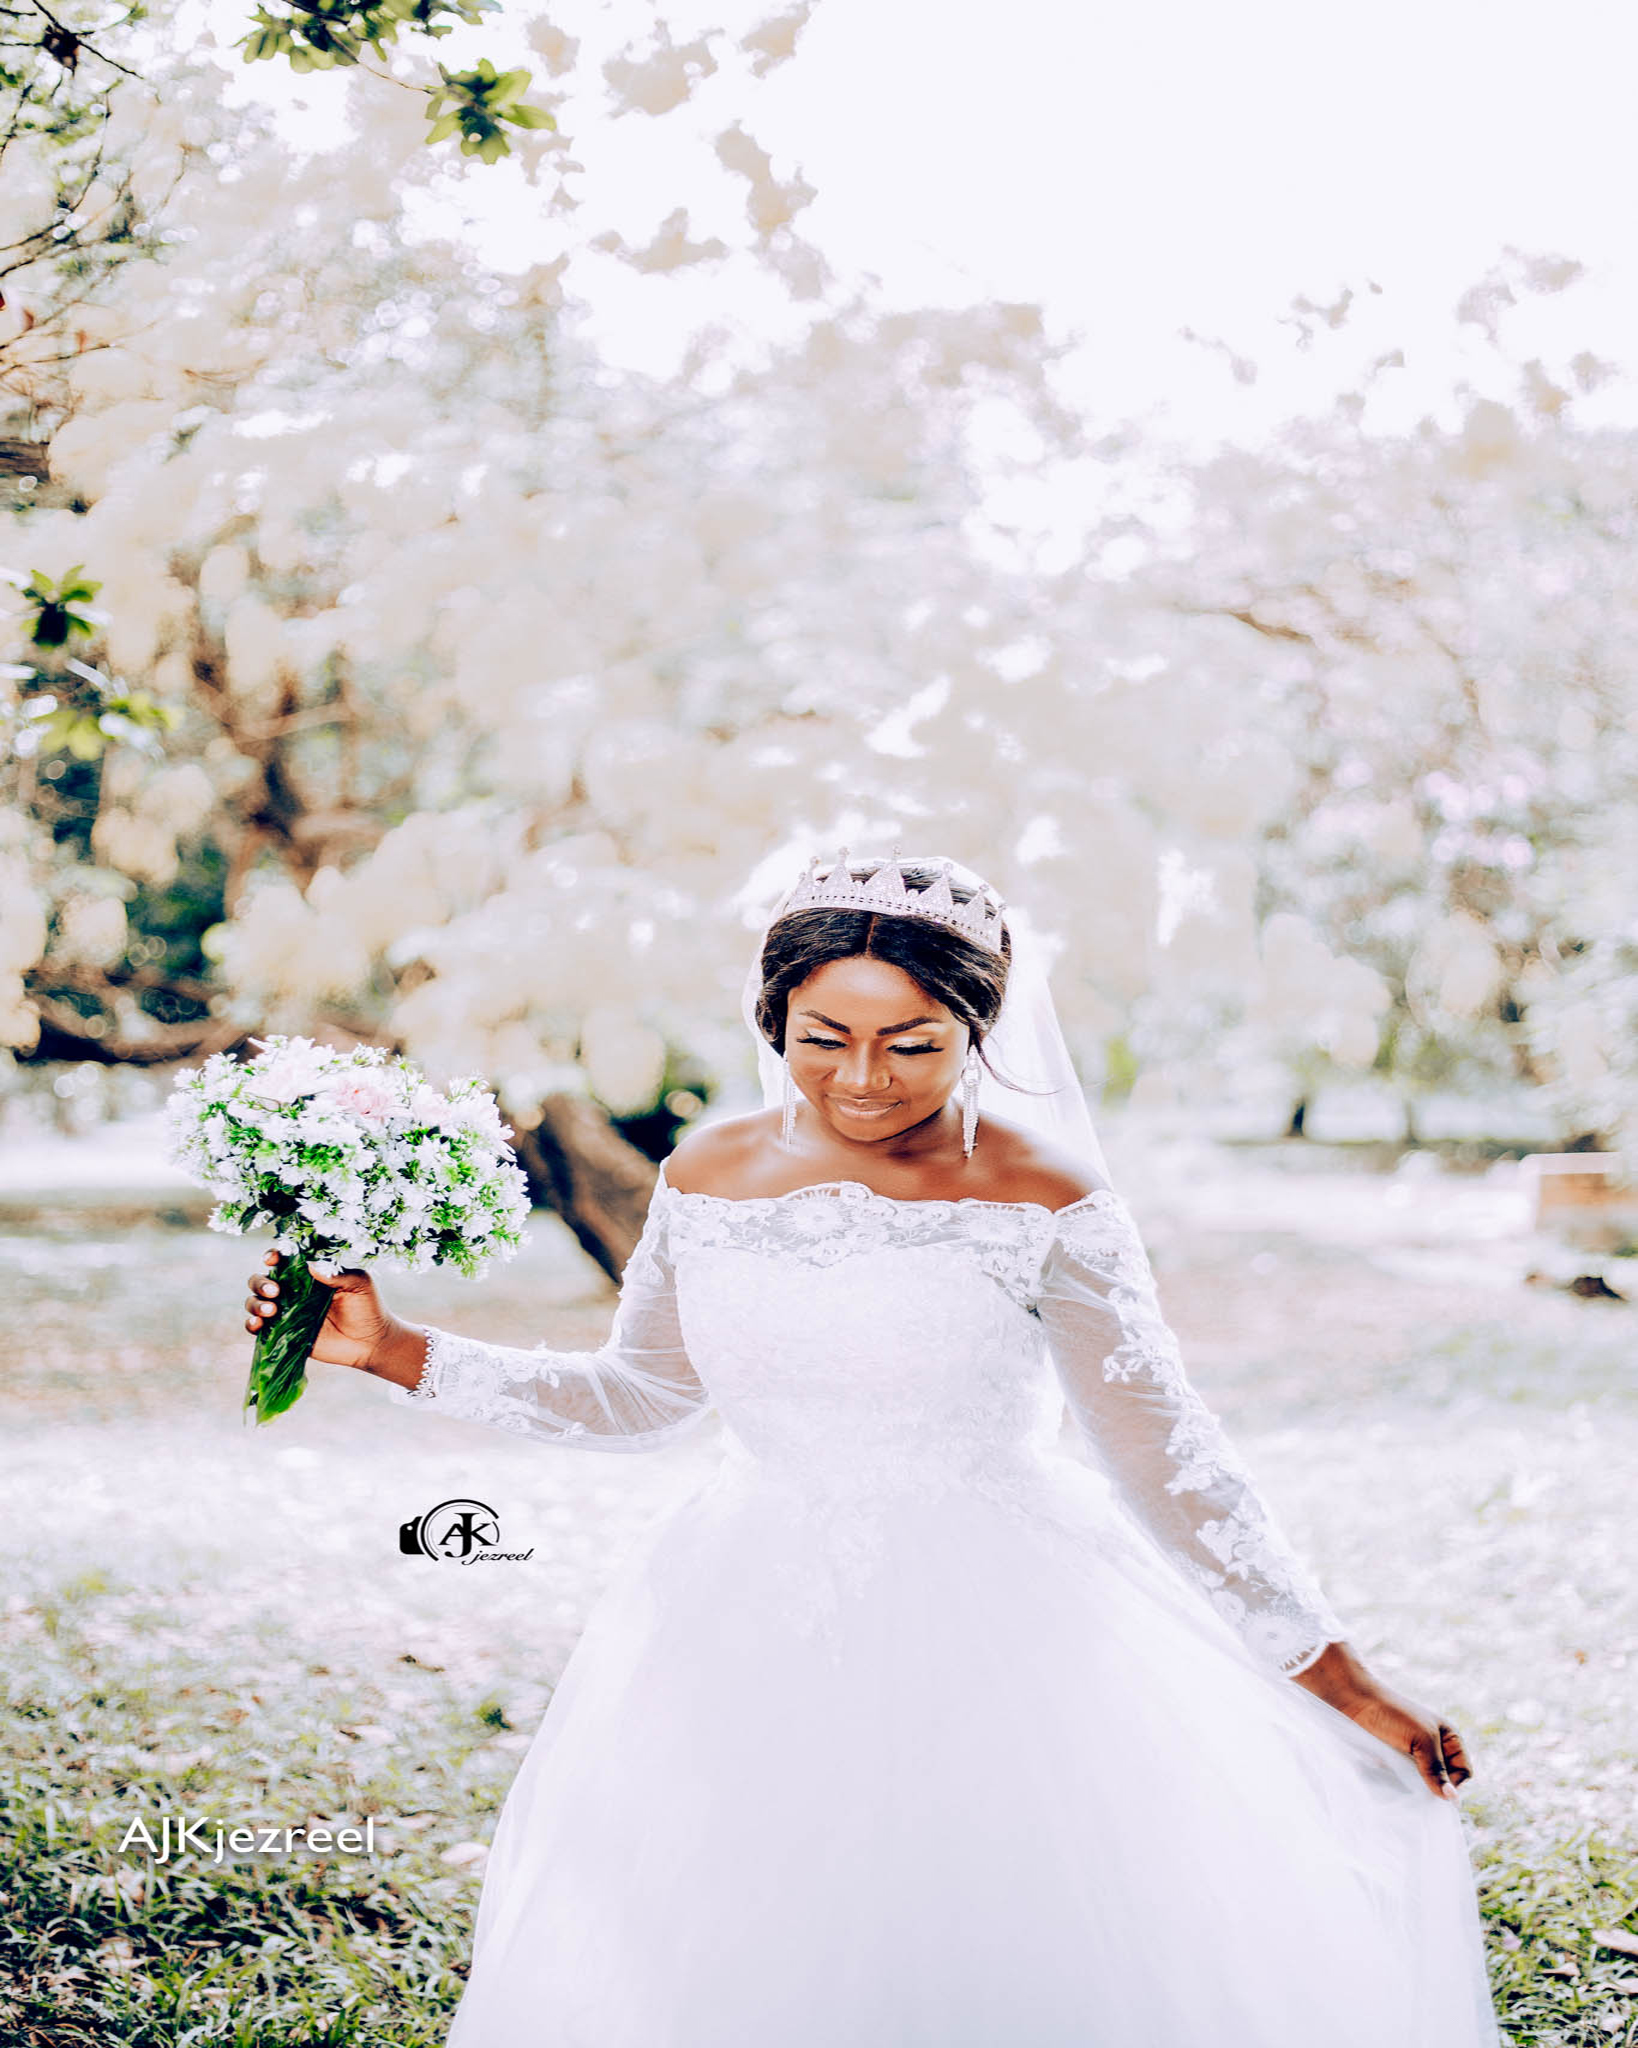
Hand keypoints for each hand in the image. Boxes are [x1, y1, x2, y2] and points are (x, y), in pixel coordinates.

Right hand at [244, 1249, 395, 1374]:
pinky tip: (258, 1325)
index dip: (273, 1256)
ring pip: (255, 1302)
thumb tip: (310, 1265)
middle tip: (275, 1291)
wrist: (372, 1342)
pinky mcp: (284, 1335)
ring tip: (271, 1310)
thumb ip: (337, 1273)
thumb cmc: (368, 1307)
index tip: (272, 1259)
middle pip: (261, 1280)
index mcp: (309, 1274)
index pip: (283, 1261)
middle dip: (260, 1283)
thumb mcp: (360, 1283)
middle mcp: (293, 1292)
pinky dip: (251, 1325)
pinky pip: (259, 1329)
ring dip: (255, 1303)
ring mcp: (286, 1314)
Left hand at [1291, 1642, 1472, 1801]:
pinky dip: (1404, 1783)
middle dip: (1434, 1786)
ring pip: (1426, 1782)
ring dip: (1417, 1787)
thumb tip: (1452, 1799)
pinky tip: (1394, 1781)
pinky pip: (1409, 1779)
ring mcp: (1416, 1753)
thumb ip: (1437, 1769)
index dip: (1454, 1783)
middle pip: (1446, 1779)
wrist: (1355, 1701)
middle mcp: (1436, 1746)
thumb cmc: (1392, 1714)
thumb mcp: (1421, 1740)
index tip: (1434, 1785)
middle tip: (1416, 1785)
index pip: (1464, 1772)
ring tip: (1403, 1783)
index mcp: (1450, 1737)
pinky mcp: (1398, 1759)